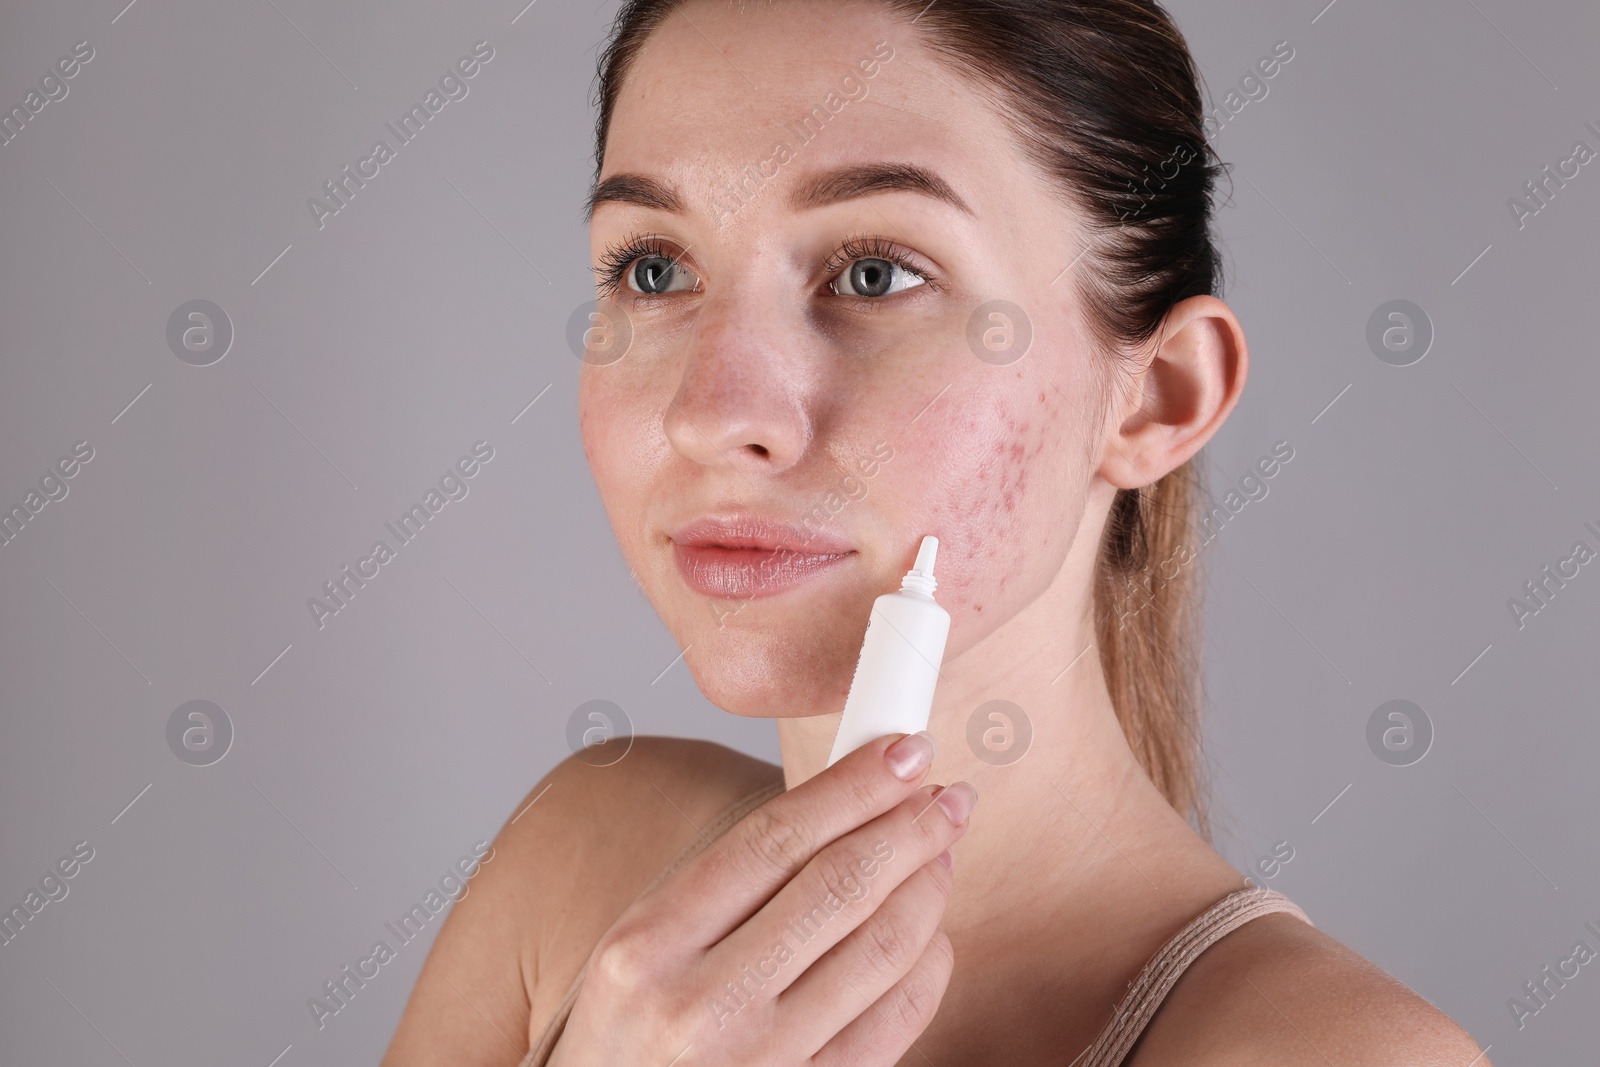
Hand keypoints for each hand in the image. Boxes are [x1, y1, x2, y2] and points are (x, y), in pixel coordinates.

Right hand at [547, 731, 973, 1065]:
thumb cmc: (626, 1045)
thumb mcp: (634, 953)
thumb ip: (721, 886)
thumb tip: (835, 808)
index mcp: (645, 946)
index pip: (773, 839)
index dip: (851, 786)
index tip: (899, 751)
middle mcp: (700, 1005)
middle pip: (838, 885)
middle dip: (909, 826)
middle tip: (945, 794)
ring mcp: (760, 1063)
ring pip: (881, 949)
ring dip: (927, 888)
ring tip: (941, 853)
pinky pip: (895, 1023)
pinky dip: (929, 967)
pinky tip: (933, 936)